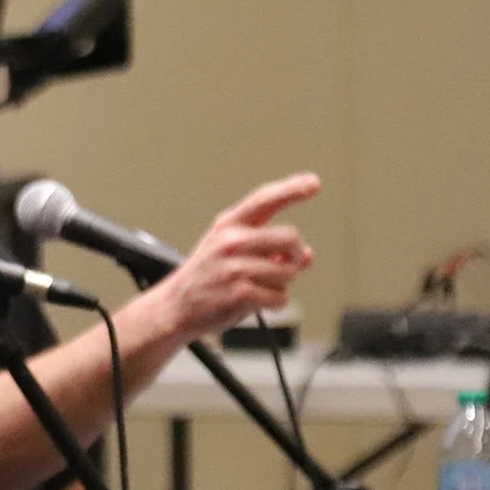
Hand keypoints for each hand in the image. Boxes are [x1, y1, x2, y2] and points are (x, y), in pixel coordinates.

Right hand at [155, 173, 317, 339]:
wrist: (175, 307)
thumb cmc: (206, 277)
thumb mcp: (229, 251)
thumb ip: (268, 247)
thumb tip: (306, 255)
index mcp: (228, 225)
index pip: (264, 200)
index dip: (291, 189)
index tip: (314, 183)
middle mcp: (230, 241)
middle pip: (289, 238)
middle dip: (293, 255)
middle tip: (283, 265)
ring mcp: (234, 267)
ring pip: (287, 272)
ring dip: (281, 284)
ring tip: (258, 287)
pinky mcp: (239, 293)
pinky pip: (280, 297)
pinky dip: (275, 303)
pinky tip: (257, 302)